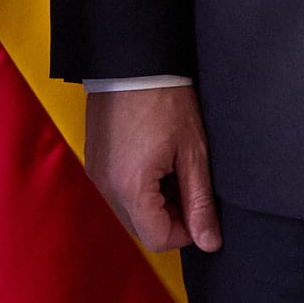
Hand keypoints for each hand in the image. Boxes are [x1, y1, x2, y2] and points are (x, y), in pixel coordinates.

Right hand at [84, 84, 222, 253]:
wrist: (132, 61)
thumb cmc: (164, 98)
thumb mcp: (193, 152)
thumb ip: (200, 202)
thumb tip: (209, 241)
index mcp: (131, 187)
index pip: (158, 239)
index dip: (186, 231)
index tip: (198, 205)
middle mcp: (107, 186)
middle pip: (142, 229)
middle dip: (169, 216)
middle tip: (186, 182)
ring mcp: (97, 173)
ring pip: (130, 211)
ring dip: (154, 202)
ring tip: (170, 167)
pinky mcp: (94, 161)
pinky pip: (118, 191)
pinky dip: (138, 187)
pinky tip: (153, 159)